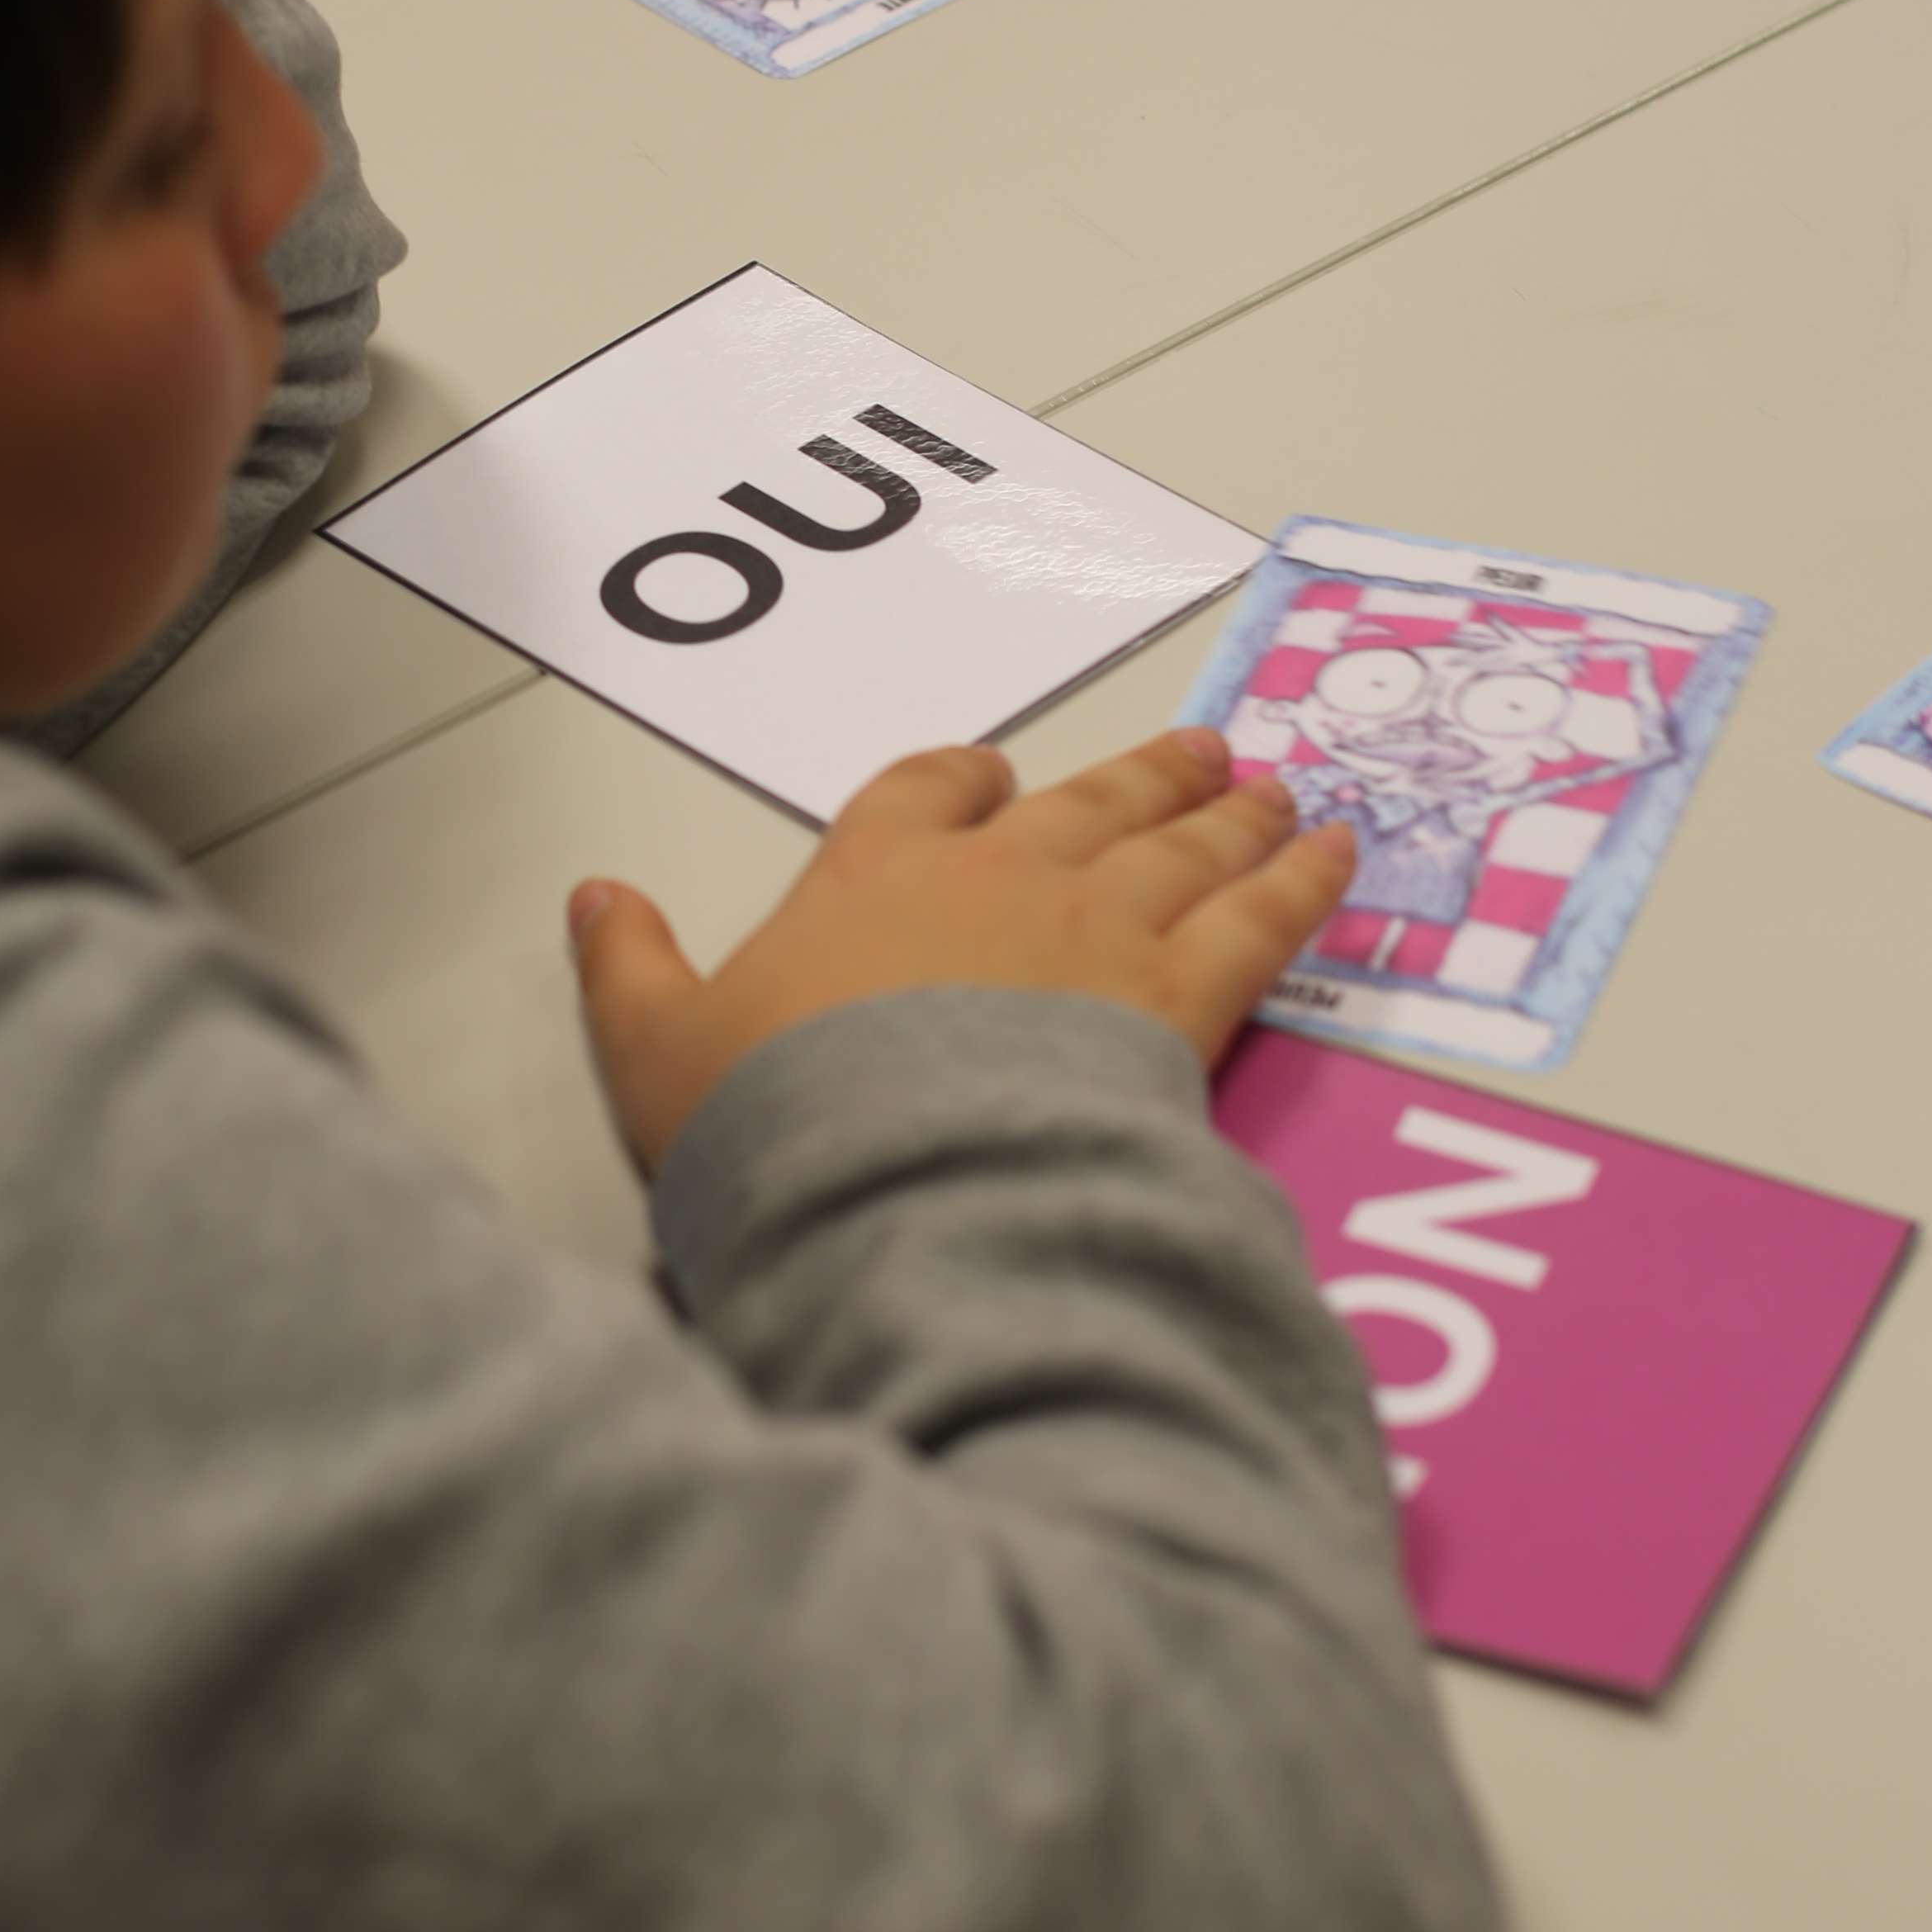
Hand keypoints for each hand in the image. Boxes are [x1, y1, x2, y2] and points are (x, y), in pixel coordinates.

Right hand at [569, 727, 1357, 1174]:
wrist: (895, 1178)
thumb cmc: (774, 1117)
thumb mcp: (657, 1048)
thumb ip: (628, 969)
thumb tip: (593, 898)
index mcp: (873, 874)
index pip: (923, 792)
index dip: (963, 782)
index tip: (993, 779)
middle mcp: (1000, 877)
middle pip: (1085, 803)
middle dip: (1142, 777)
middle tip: (1201, 753)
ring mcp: (1100, 927)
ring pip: (1181, 845)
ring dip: (1231, 813)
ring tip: (1276, 790)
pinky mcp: (1181, 996)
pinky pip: (1259, 918)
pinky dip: (1304, 883)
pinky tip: (1338, 858)